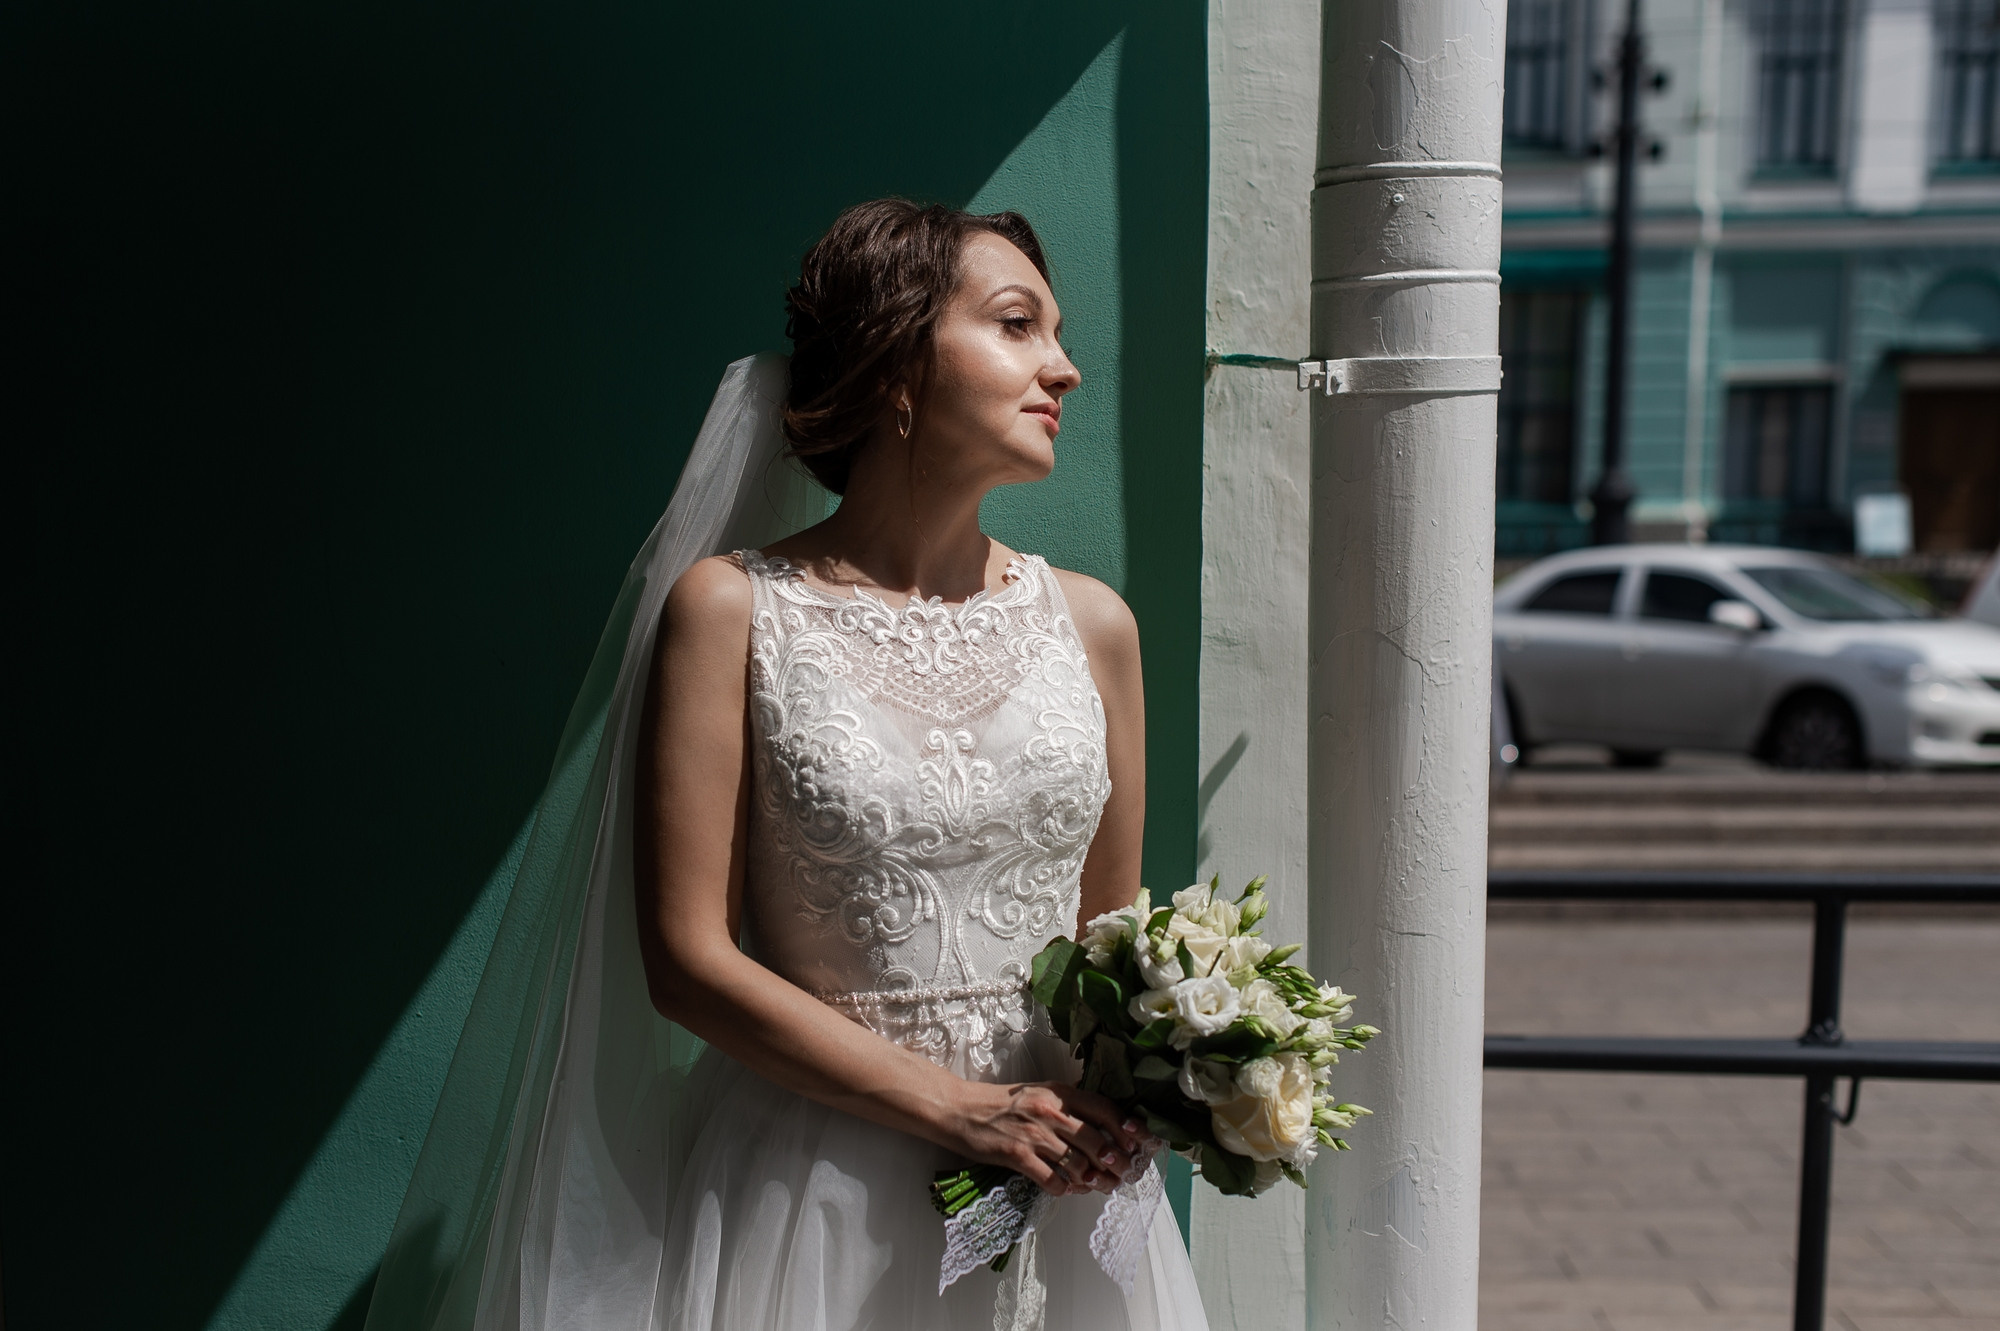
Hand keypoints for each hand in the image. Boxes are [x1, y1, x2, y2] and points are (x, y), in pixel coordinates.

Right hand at [941, 1080, 1160, 1196]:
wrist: (961, 1110)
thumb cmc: (1002, 1103)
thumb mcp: (1039, 1093)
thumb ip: (1068, 1106)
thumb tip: (1102, 1128)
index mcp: (1059, 1093)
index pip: (1104, 1108)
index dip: (1127, 1128)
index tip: (1139, 1143)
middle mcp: (1050, 1112)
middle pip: (1097, 1141)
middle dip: (1117, 1162)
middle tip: (1124, 1174)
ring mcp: (1033, 1135)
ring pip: (1078, 1164)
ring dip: (1094, 1180)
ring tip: (1100, 1185)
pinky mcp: (1017, 1156)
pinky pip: (1052, 1180)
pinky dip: (1066, 1189)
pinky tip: (1069, 1189)